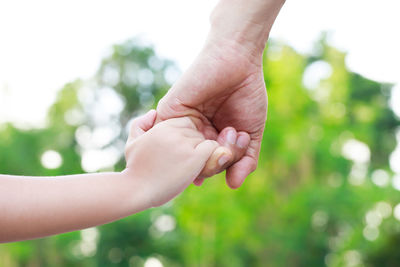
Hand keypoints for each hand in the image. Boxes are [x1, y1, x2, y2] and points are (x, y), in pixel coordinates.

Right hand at [124, 110, 218, 206]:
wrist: (136, 190)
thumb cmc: (135, 170)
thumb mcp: (132, 143)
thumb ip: (140, 124)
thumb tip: (154, 112)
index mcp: (163, 126)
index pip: (187, 122)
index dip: (188, 136)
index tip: (183, 151)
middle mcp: (174, 131)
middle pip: (198, 130)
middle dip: (196, 144)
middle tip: (189, 160)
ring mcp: (184, 143)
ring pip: (206, 139)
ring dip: (204, 153)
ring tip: (194, 167)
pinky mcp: (194, 157)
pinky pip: (213, 148)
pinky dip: (212, 157)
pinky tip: (201, 168)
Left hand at [156, 0, 284, 188]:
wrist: (237, 60)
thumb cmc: (247, 94)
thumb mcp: (251, 133)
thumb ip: (245, 160)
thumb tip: (233, 186)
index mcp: (211, 140)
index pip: (212, 165)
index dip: (225, 165)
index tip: (239, 152)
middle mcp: (194, 135)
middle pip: (198, 164)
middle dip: (218, 159)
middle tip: (233, 139)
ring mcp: (180, 125)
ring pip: (186, 156)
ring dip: (208, 152)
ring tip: (228, 132)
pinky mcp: (169, 113)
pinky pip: (169, 139)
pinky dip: (185, 145)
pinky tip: (203, 139)